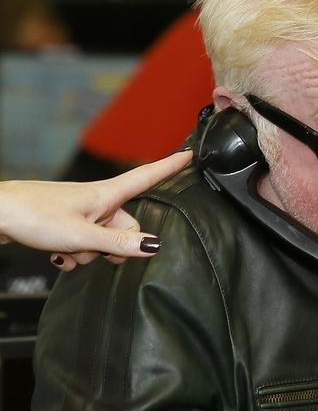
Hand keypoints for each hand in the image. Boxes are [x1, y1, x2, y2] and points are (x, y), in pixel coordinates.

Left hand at [0, 150, 191, 270]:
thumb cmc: (34, 215)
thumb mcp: (82, 235)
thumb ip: (118, 242)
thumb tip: (153, 246)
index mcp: (106, 195)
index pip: (147, 177)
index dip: (170, 166)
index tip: (190, 154)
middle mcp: (97, 201)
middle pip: (126, 223)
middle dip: (116, 244)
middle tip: (96, 251)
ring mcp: (81, 212)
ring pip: (103, 238)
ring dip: (89, 252)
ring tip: (67, 251)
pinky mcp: (66, 223)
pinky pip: (84, 243)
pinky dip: (75, 253)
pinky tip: (58, 256)